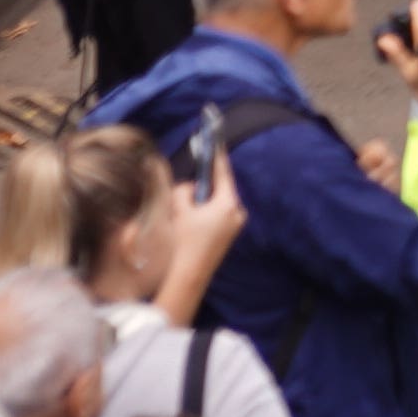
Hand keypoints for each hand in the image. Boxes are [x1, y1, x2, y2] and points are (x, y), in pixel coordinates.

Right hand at [162, 145, 252, 312]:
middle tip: (186, 189)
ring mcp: (234, 226)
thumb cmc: (185, 242)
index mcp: (228, 203)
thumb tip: (189, 188)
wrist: (189, 276)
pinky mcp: (228, 236)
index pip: (222, 173)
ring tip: (182, 215)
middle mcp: (237, 212)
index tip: (216, 140)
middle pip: (218, 189)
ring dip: (200, 203)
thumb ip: (184, 191)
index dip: (216, 156)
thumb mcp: (180, 210)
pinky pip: (215, 216)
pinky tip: (188, 225)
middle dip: (201, 187)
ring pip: (215, 204)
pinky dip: (202, 215)